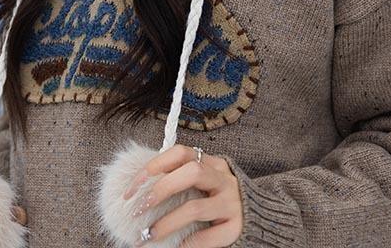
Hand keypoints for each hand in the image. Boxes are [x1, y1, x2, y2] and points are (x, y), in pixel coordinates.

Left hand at [122, 144, 241, 247]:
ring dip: (168, 222)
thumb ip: (181, 177)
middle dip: (161, 189)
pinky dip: (191, 243)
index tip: (132, 188)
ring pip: (196, 207)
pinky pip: (210, 235)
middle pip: (191, 172)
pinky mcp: (237, 226)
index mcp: (211, 163)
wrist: (259, 217)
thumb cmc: (218, 198)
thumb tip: (139, 189)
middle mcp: (223, 178)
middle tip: (138, 210)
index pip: (180, 152)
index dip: (154, 166)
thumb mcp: (203, 182)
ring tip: (150, 235)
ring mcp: (232, 202)